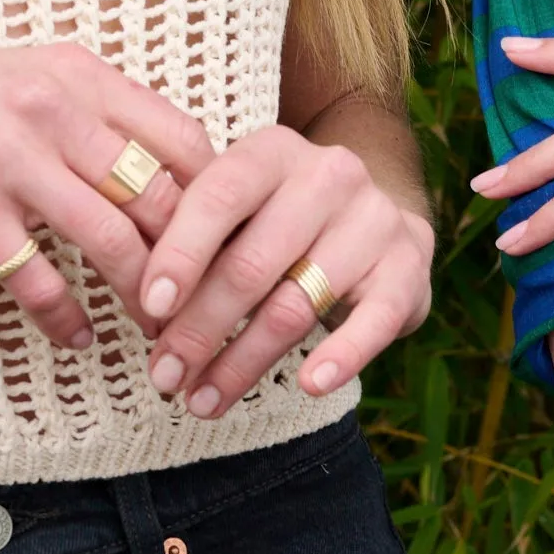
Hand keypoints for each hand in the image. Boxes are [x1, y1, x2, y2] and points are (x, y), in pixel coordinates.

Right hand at [0, 44, 213, 348]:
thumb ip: (93, 117)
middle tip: (207, 304)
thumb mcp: (23, 84)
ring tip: (157, 330)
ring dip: (143, 297)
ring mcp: (8, 160)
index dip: (218, 198)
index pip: (183, 138)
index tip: (227, 242)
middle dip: (193, 261)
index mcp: (77, 75)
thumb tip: (174, 171)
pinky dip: (67, 318)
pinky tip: (80, 337)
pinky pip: (39, 280)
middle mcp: (50, 109)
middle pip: (160, 195)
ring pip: (112, 241)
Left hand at [137, 127, 434, 418]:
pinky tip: (308, 386)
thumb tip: (143, 306)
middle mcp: (329, 175)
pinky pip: (373, 321)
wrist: (380, 217)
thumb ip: (196, 240)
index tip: (149, 307)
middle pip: (252, 262)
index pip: (220, 195)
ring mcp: (375, 219)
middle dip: (199, 328)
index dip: (180, 253)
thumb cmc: (285, 222)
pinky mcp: (410, 267)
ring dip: (244, 362)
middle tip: (165, 375)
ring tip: (203, 401)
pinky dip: (341, 357)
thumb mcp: (242, 210)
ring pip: (297, 303)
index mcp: (273, 152)